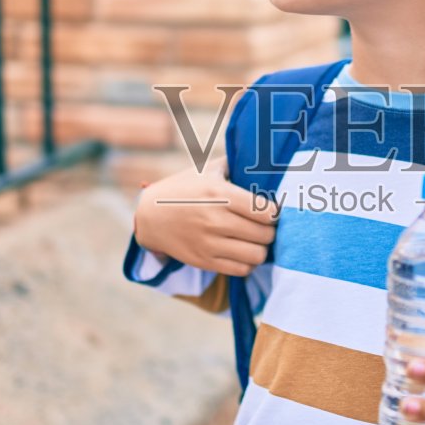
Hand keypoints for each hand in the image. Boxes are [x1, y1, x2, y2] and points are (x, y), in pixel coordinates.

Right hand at [134, 155, 279, 277]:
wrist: (149, 216)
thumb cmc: (184, 189)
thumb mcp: (206, 170)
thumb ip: (234, 163)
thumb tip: (263, 155)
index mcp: (220, 194)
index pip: (266, 211)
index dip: (275, 213)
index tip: (271, 211)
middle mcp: (215, 219)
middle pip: (265, 235)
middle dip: (270, 231)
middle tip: (266, 227)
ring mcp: (209, 243)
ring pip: (256, 255)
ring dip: (261, 249)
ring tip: (256, 241)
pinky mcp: (204, 260)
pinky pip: (241, 270)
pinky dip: (247, 263)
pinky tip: (243, 252)